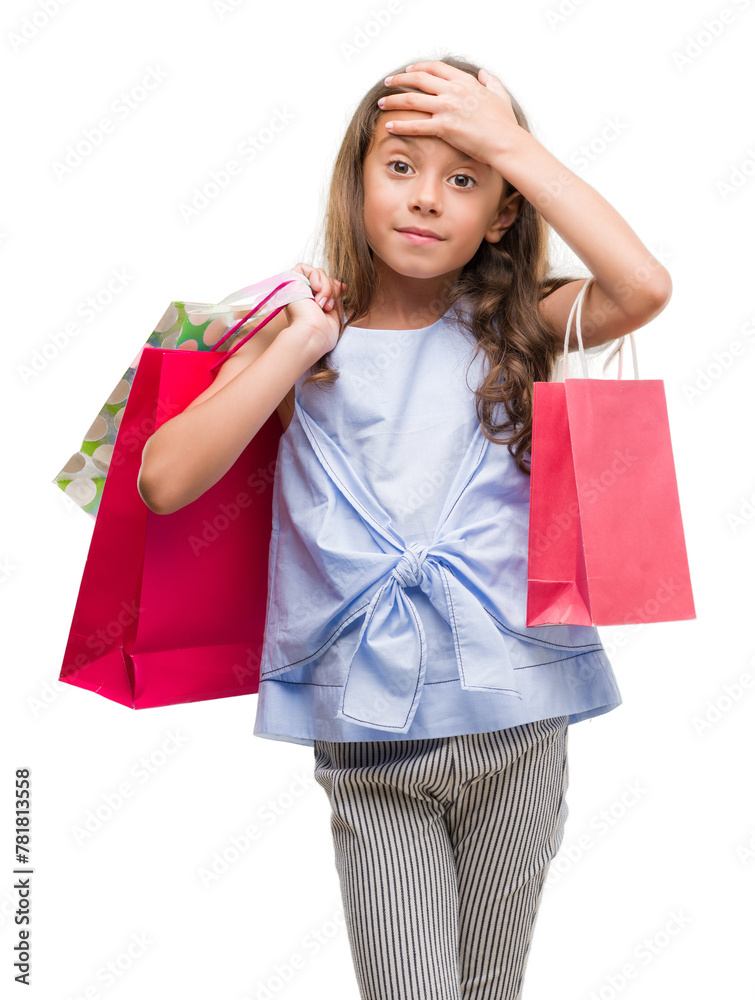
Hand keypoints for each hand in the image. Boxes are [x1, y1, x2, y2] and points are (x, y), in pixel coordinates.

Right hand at [283, 262, 347, 355]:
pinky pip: (303, 267)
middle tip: (329, 307)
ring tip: (322, 305)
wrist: (313, 336)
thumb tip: (340, 284)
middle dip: (331, 289)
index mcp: (310, 303)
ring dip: (326, 288)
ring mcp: (294, 288)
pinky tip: (316, 291)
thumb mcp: (334, 312)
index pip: (324, 284)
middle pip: (323, 277)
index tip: (343, 290)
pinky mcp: (288, 282)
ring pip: (317, 273)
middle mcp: (301, 295)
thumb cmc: (324, 332)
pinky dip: (315, 276)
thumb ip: (334, 296)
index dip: (335, 285)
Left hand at [378, 60, 521, 166]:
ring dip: (393, 100)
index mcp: (465, 82)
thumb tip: (484, 73)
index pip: (436, 68)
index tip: (408, 70)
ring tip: (381, 103)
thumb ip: (490, 81)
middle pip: (418, 79)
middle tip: (387, 84)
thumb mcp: (500, 95)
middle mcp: (453, 91)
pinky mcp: (444, 127)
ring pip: (412, 100)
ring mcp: (447, 108)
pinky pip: (416, 125)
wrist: (505, 142)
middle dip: (399, 80)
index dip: (419, 67)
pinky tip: (389, 126)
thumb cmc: (504, 123)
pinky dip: (400, 125)